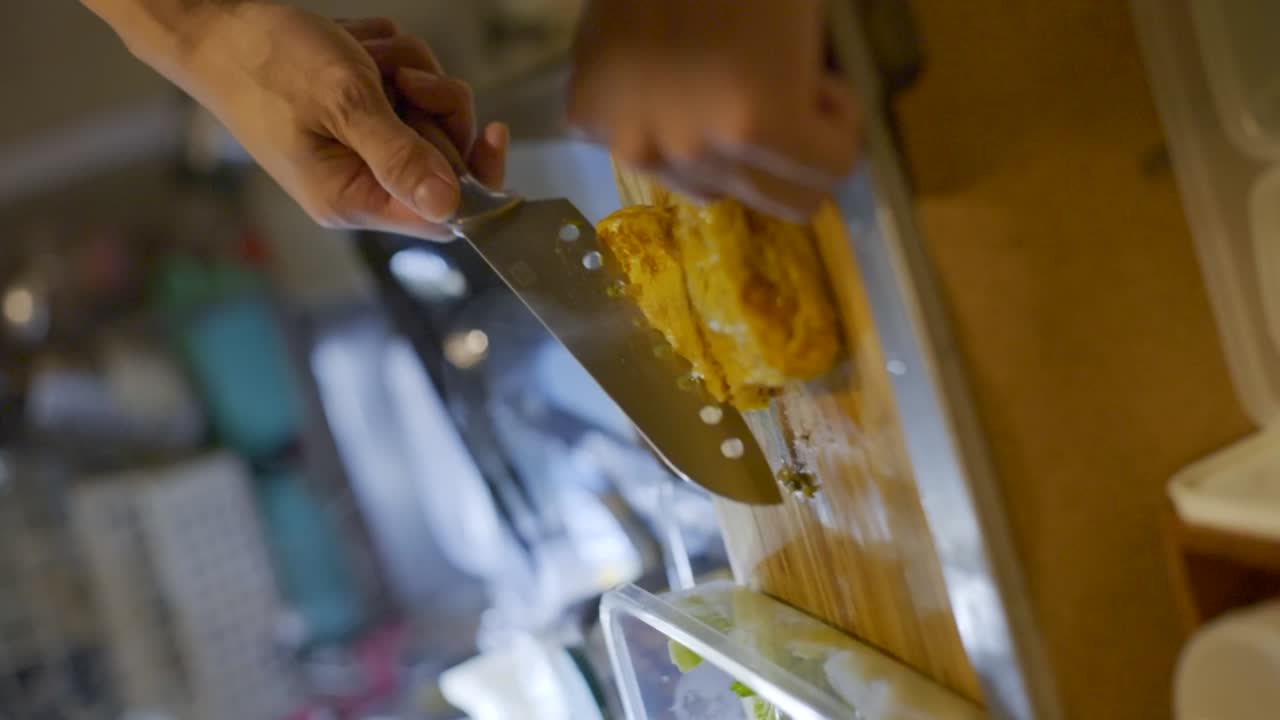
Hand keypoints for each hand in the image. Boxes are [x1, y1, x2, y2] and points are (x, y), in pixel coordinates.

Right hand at [119, 3, 506, 239]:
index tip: (492, 133)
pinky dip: (391, 57)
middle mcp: (361, 181)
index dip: (477, 179)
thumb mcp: (343, 103)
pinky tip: (355, 47)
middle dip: (433, 104)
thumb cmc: (267, 61)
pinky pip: (410, 85)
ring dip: (410, 70)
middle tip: (395, 77)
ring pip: (432, 112)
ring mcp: (363, 145)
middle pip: (446, 157)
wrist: (217, 22)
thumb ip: (399, 157)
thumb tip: (449, 206)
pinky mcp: (362, 113)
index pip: (443, 217)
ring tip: (363, 54)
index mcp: (353, 198)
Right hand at [568, 0, 859, 219]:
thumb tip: (811, 139)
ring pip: (702, 183)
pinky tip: (660, 67)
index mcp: (756, 124)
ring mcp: (631, 140)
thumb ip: (816, 101)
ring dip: (720, 147)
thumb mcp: (810, 27)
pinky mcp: (586, 119)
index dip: (838, 125)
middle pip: (765, 198)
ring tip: (713, 76)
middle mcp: (690, 152)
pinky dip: (658, 119)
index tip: (823, 84)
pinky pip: (642, 148)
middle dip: (784, 153)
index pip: (827, 179)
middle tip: (773, 89)